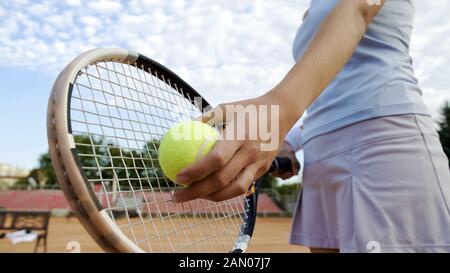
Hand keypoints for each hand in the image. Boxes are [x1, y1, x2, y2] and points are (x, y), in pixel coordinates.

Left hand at [173, 92, 295, 202]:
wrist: (281, 112)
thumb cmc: (248, 108)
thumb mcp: (225, 107)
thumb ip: (204, 119)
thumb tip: (180, 130)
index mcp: (239, 135)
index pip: (216, 159)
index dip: (196, 171)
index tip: (178, 176)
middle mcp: (250, 152)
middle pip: (222, 179)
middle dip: (197, 191)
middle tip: (178, 195)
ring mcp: (259, 163)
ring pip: (234, 190)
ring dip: (211, 198)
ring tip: (194, 197)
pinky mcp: (263, 170)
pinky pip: (242, 186)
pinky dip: (226, 192)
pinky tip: (210, 192)